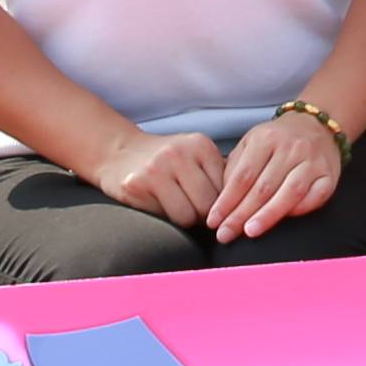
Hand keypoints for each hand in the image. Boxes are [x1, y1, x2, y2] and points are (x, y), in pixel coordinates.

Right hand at [87, 124, 224, 223]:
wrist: (119, 152)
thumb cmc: (165, 162)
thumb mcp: (194, 157)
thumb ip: (218, 175)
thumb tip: (246, 205)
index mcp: (201, 145)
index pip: (227, 188)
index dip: (222, 204)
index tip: (214, 208)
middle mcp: (180, 152)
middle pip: (210, 204)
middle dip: (206, 216)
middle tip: (196, 214)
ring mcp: (158, 166)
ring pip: (189, 215)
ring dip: (186, 220)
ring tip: (177, 207)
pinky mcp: (139, 183)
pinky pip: (166, 217)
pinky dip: (167, 218)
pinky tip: (158, 204)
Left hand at [206, 107, 345, 241]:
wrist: (316, 126)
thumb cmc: (277, 141)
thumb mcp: (251, 144)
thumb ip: (236, 169)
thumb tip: (223, 203)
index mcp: (266, 138)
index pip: (243, 175)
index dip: (226, 201)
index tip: (214, 221)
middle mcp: (291, 148)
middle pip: (263, 187)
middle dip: (242, 214)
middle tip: (226, 234)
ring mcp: (313, 161)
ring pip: (290, 192)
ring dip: (269, 215)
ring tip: (250, 231)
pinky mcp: (329, 174)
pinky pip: (316, 195)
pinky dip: (301, 209)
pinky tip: (285, 220)